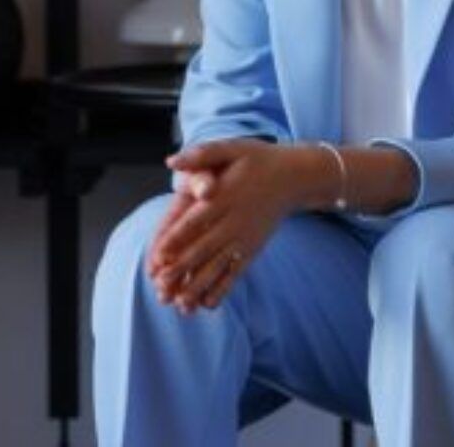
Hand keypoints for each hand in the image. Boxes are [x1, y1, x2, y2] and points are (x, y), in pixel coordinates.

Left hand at [149, 139, 292, 313]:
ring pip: (218, 266)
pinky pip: (236, 272)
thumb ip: (201, 154)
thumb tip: (171, 161)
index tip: (158, 255)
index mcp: (225, 196)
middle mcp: (234, 220)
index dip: (177, 238)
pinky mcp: (253, 248)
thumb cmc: (260, 160)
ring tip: (180, 304)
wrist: (295, 176)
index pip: (196, 220)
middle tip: (161, 285)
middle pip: (204, 248)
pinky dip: (222, 289)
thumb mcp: (233, 148)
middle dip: (181, 269)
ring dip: (198, 286)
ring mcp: (245, 237)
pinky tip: (207, 305)